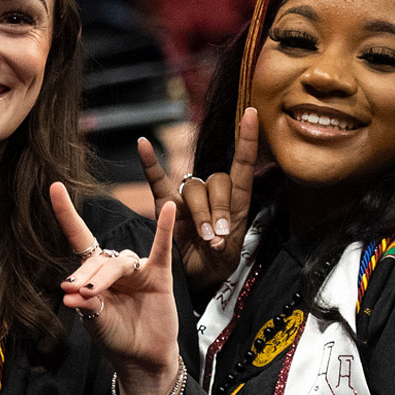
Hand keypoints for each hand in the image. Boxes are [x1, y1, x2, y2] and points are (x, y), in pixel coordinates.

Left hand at [50, 183, 181, 394]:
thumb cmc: (116, 338)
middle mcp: (115, 267)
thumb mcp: (96, 323)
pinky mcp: (160, 276)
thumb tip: (71, 295)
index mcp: (94, 274)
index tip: (55, 188)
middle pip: (97, 259)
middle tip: (75, 292)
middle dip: (85, 275)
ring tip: (92, 293)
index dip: (66, 214)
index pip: (79, 239)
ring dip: (105, 276)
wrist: (143, 359)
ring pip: (120, 262)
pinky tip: (167, 208)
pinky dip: (163, 229)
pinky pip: (162, 249)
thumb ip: (87, 307)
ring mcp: (138, 271)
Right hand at [137, 107, 257, 295]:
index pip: (242, 164)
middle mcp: (212, 195)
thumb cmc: (216, 267)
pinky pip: (156, 181)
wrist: (195, 280)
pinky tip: (142, 143)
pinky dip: (149, 162)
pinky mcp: (165, 205)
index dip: (247, 139)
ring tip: (203, 239)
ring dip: (200, 212)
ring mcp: (188, 198)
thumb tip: (214, 233)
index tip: (252, 114)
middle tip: (217, 237)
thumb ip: (224, 242)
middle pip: (216, 182)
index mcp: (236, 202)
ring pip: (194, 188)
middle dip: (218, 210)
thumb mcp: (229, 257)